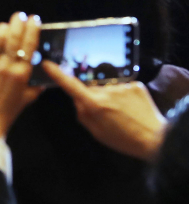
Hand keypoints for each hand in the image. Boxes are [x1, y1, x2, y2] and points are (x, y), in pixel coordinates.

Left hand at [0, 14, 42, 138]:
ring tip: (9, 23)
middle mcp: (7, 66)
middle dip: (19, 22)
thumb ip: (37, 85)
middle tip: (22, 16)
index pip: (29, 45)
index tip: (35, 20)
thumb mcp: (28, 99)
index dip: (32, 29)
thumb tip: (45, 74)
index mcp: (22, 74)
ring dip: (5, 26)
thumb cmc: (7, 112)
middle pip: (14, 36)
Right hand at [41, 61, 165, 159]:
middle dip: (94, 97)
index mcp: (95, 104)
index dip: (58, 74)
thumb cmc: (123, 140)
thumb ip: (83, 114)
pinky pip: (123, 87)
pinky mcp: (135, 84)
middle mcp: (106, 91)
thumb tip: (76, 100)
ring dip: (112, 97)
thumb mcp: (97, 133)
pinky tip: (133, 108)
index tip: (47, 64)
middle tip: (107, 114)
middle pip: (92, 88)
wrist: (156, 139)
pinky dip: (125, 96)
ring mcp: (122, 86)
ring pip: (108, 88)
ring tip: (124, 113)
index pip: (71, 85)